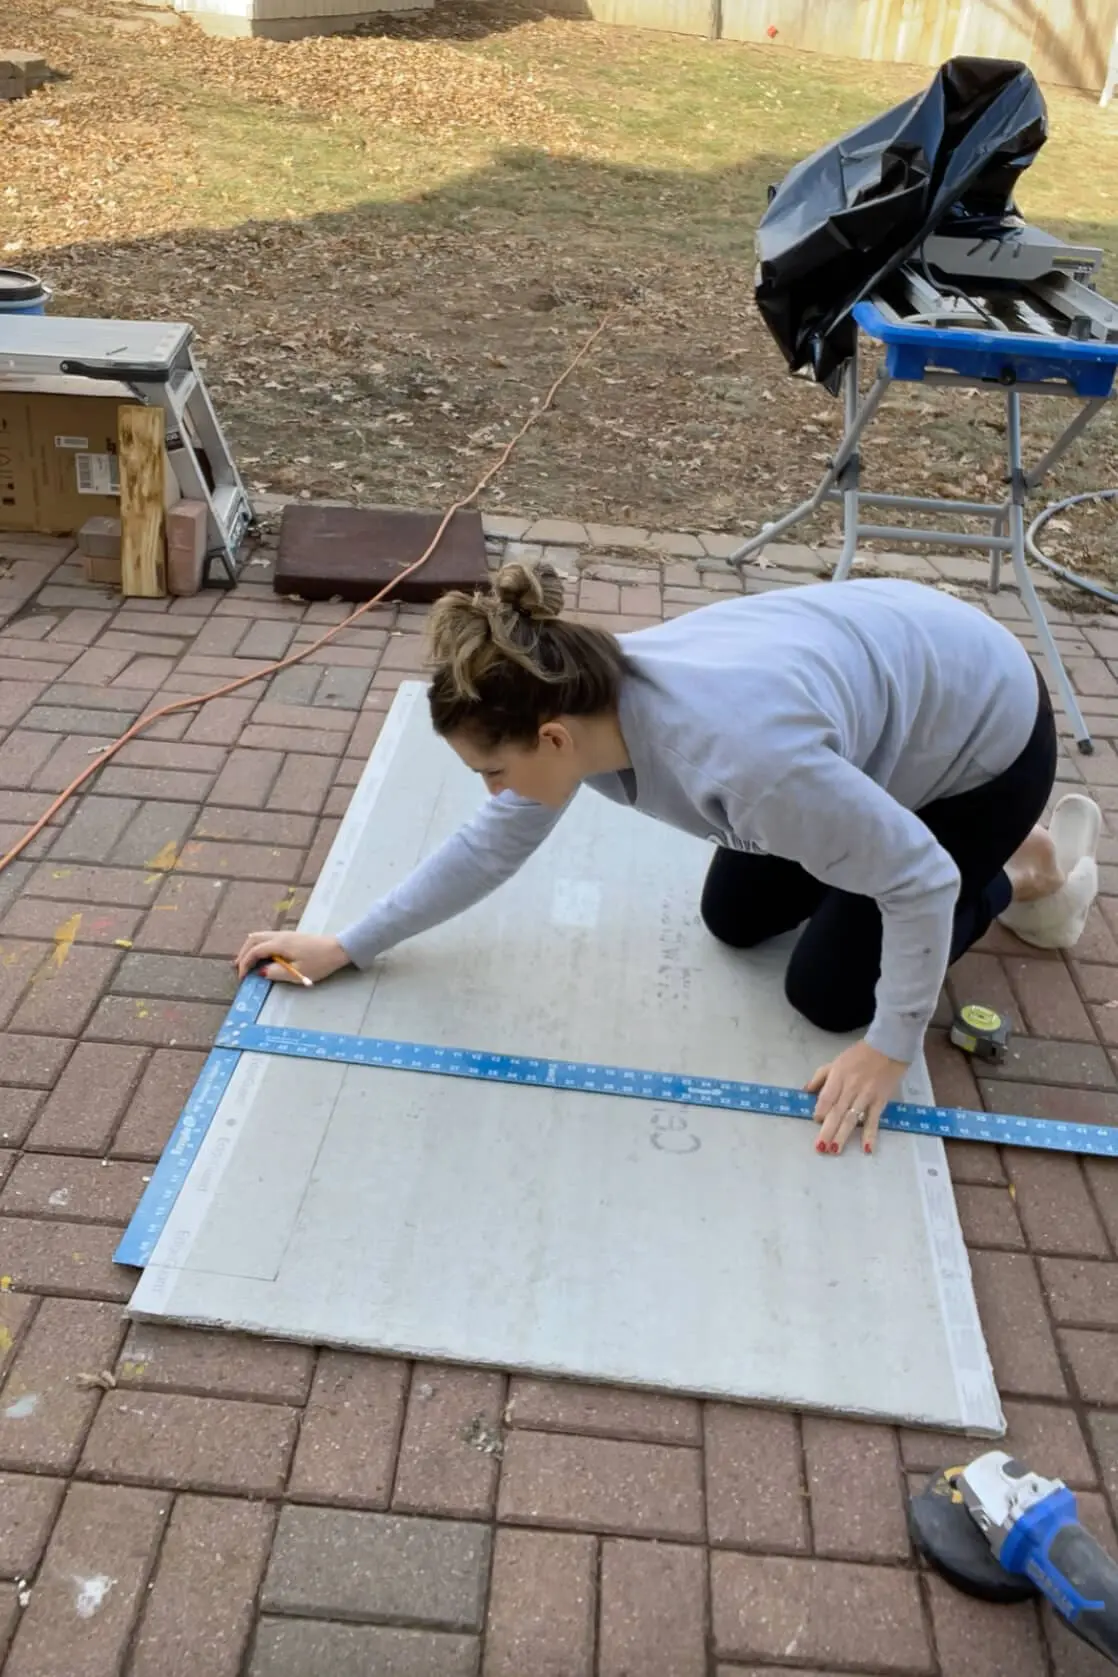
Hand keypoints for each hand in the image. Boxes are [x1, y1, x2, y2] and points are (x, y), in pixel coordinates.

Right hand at [234, 929, 351, 984]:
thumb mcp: (298, 972)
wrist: (338, 949)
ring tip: (246, 962)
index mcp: (280, 944)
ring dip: (250, 948)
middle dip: (243, 953)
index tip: (242, 977)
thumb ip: (277, 973)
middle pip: (253, 939)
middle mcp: (280, 936)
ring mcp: (285, 934)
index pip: (255, 951)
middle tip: (238, 968)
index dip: (245, 964)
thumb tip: (261, 972)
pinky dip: (259, 946)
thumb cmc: (320, 962)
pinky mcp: (290, 936)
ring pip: (260, 936)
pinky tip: (261, 956)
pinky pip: (267, 937)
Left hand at [806, 1040, 907, 1156]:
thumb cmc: (860, 1054)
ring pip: (851, 1118)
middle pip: (836, 1112)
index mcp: (838, 1076)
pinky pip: (873, 1120)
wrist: (889, 1047)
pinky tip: (866, 1149)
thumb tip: (805, 1091)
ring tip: (834, 1150)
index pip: (826, 1097)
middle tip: (819, 1148)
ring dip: (843, 1135)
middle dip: (827, 1130)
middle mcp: (850, 1088)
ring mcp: (866, 1096)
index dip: (820, 1111)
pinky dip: (870, 1134)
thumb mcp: (836, 1061)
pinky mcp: (880, 1101)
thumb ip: (820, 1077)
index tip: (816, 1121)